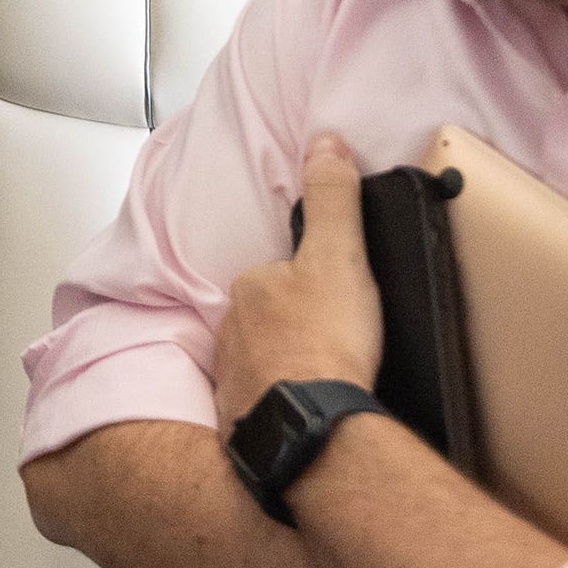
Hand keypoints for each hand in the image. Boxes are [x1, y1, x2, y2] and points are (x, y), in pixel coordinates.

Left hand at [212, 134, 384, 432]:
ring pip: (261, 362)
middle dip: (294, 328)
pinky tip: (308, 411)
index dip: (308, 286)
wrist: (313, 425)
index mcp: (250, 291)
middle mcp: (229, 333)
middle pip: (267, 320)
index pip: (277, 277)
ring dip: (287, 367)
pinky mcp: (241, 420)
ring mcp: (231, 378)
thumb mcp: (339, 256)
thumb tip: (324, 143)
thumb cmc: (326, 342)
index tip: (334, 304)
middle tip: (335, 342)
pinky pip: (262, 404)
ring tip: (325, 378)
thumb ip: (332, 199)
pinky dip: (282, 404)